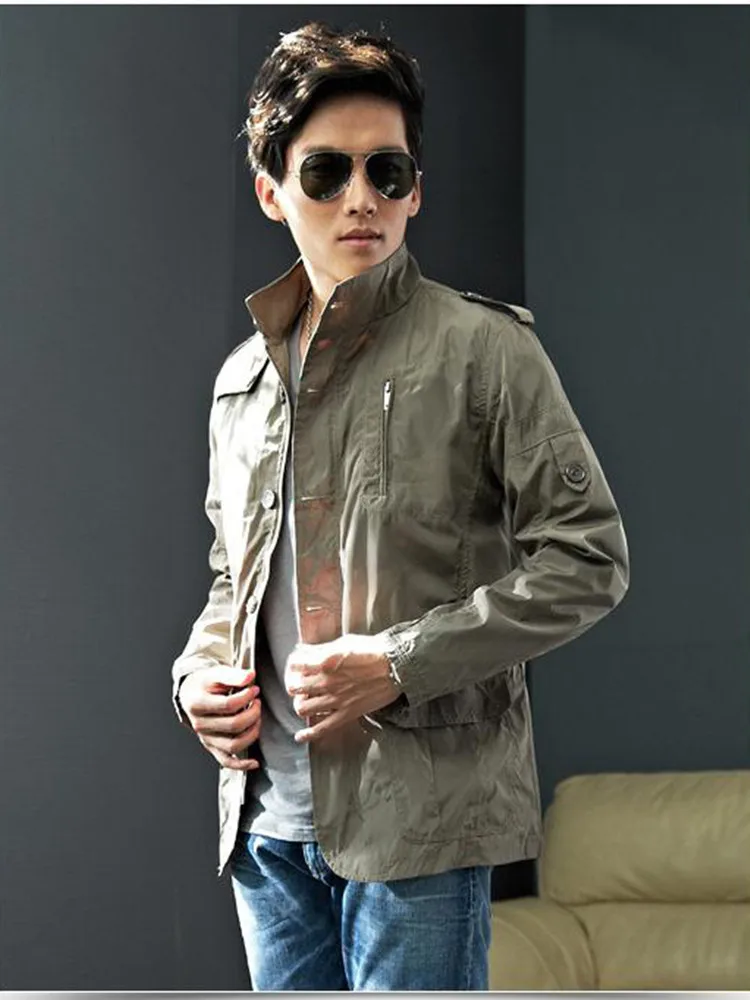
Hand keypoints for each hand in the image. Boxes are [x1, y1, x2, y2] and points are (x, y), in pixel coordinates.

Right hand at [178, 666, 261, 770]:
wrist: (190, 694)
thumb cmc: (204, 683)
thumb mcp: (216, 673)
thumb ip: (233, 675)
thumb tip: (250, 676)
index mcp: (198, 704)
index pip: (229, 705)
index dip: (247, 697)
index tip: (254, 690)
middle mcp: (199, 724)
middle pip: (234, 725)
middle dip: (253, 713)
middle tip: (257, 702)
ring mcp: (206, 738)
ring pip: (233, 745)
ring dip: (252, 733)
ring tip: (257, 719)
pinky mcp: (211, 746)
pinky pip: (226, 760)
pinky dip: (241, 765)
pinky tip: (254, 762)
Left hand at [284, 634, 400, 743]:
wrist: (396, 667)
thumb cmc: (374, 651)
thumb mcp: (345, 643)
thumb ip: (322, 649)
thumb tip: (304, 651)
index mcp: (325, 662)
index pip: (294, 665)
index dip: (293, 665)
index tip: (296, 665)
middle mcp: (326, 682)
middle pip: (295, 688)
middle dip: (294, 684)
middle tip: (299, 683)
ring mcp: (335, 700)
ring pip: (302, 708)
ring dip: (301, 704)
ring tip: (305, 701)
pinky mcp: (346, 714)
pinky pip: (322, 729)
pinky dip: (308, 734)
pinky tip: (301, 736)